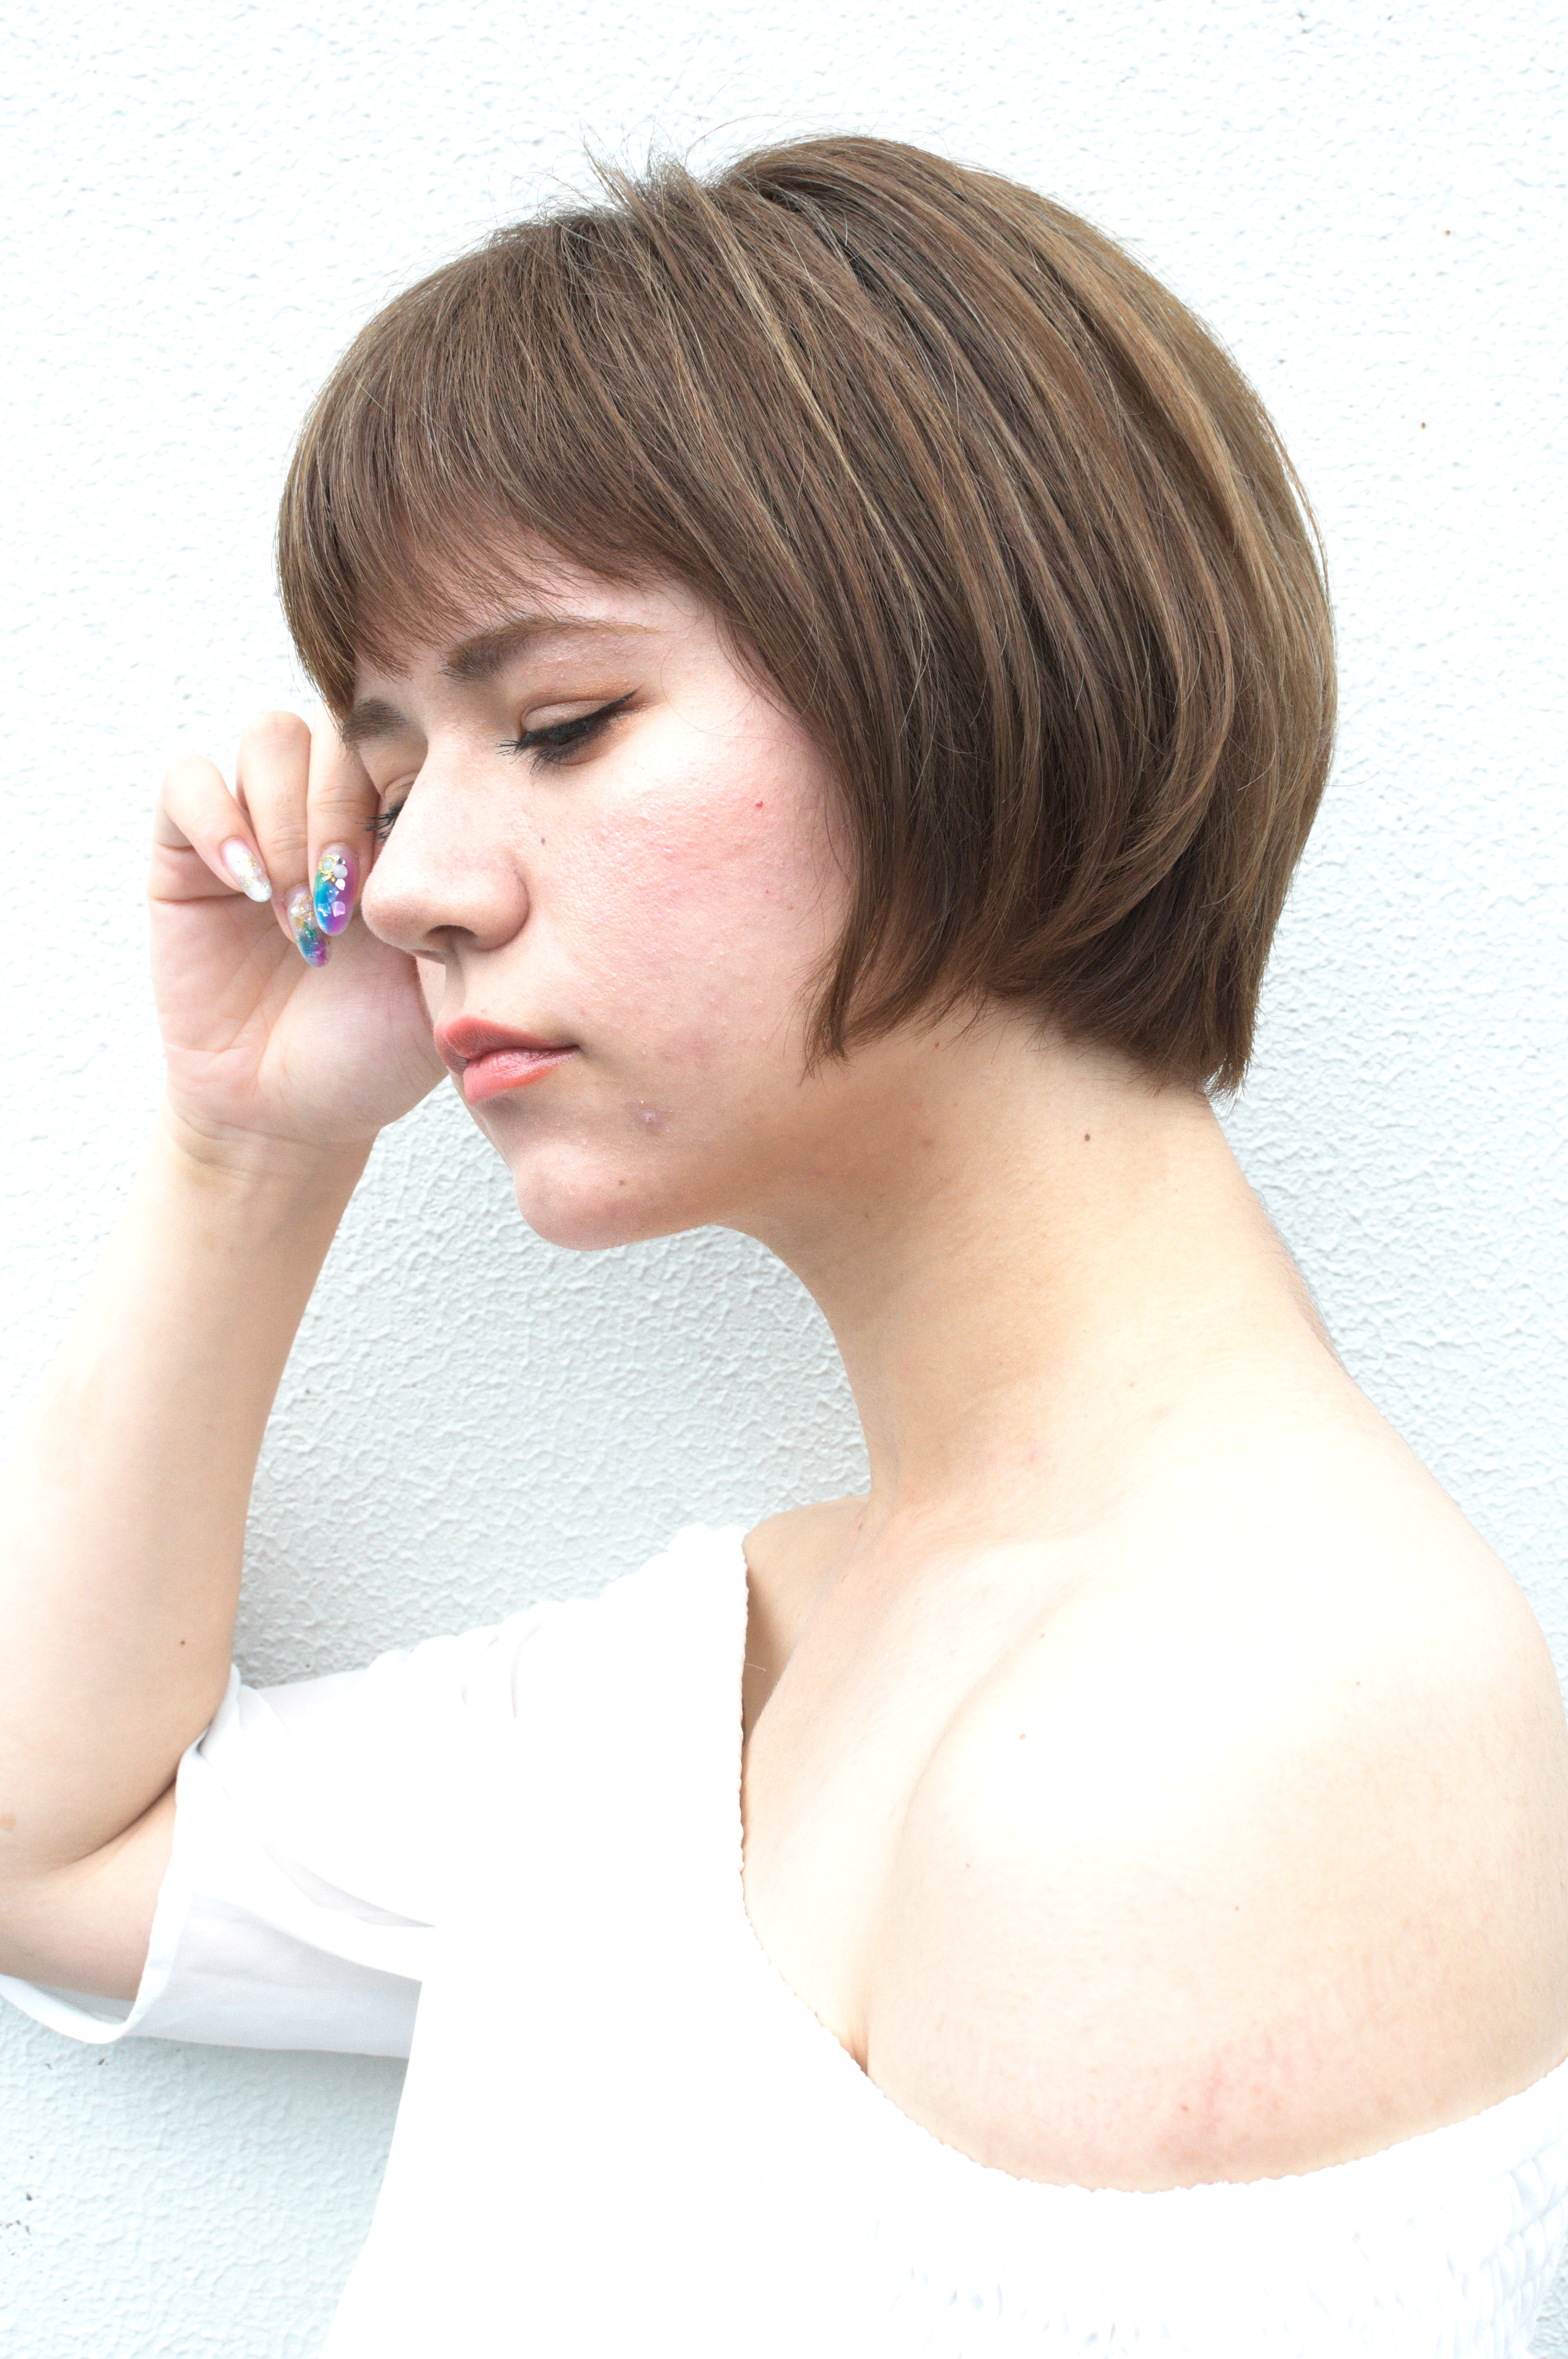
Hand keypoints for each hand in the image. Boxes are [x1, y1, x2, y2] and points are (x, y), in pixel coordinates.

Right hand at [151, 709, 444, 1159]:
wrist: (293, 1112)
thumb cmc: (378, 1049)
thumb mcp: (449, 973)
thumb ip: (466, 894)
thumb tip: (487, 820)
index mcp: (404, 826)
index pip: (411, 736)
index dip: (410, 786)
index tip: (413, 877)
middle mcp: (332, 807)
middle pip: (339, 724)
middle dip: (346, 808)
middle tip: (348, 901)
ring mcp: (258, 821)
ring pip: (271, 738)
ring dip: (290, 822)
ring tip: (302, 916)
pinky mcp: (187, 850)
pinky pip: (189, 780)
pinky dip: (218, 822)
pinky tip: (249, 888)